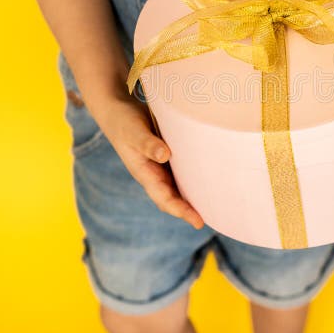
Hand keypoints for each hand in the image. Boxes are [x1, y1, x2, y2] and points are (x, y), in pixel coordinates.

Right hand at [97, 95, 204, 228]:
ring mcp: (160, 166)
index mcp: (145, 173)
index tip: (199, 222)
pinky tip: (209, 177)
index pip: (165, 198)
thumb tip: (164, 156)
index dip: (181, 211)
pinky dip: (194, 177)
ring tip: (216, 204)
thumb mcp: (134, 131)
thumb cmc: (124, 121)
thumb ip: (147, 144)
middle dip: (190, 210)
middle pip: (174, 198)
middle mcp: (153, 173)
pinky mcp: (167, 155)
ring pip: (179, 186)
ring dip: (193, 196)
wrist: (117, 110)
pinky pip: (182, 171)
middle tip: (215, 217)